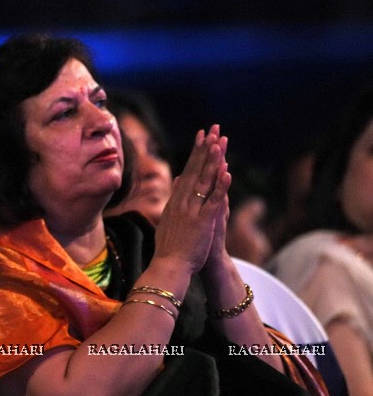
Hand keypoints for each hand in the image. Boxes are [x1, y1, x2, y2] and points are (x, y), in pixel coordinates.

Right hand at [152, 125, 231, 274]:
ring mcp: (192, 211)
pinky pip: (213, 201)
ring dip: (211, 161)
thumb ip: (174, 197)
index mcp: (175, 201)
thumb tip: (178, 179)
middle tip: (212, 130)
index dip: (195, 153)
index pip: (187, 171)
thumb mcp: (168, 218)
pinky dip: (220, 186)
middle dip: (204, 149)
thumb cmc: (169, 247)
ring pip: (204, 181)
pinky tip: (226, 173)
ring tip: (218, 142)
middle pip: (195, 170)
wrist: (168, 266)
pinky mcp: (202, 222)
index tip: (202, 137)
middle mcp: (182, 202)